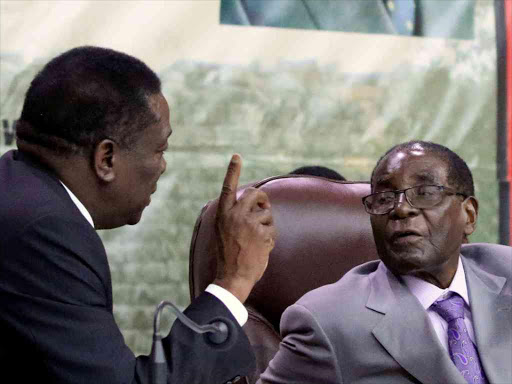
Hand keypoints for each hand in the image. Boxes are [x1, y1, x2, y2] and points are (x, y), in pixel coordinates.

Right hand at [213, 154, 275, 303]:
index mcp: (222, 214)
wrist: (232, 277)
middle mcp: (235, 215)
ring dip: (266, 225)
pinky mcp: (263, 233)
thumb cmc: (228, 255)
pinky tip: (260, 249)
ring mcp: (249, 224)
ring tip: (257, 240)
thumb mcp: (223, 231)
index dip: (232, 171)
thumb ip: (234, 216)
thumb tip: (254, 205)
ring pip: (267, 213)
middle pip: (256, 194)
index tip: (237, 156)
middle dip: (263, 199)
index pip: (228, 188)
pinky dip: (270, 239)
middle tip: (264, 208)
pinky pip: (272, 229)